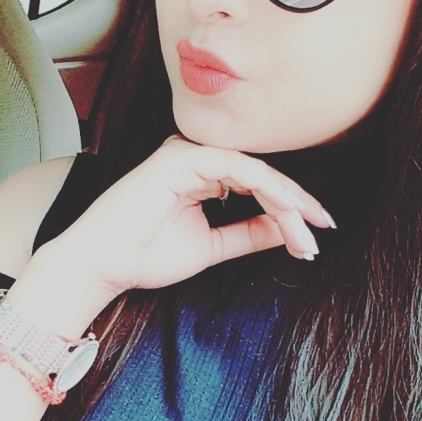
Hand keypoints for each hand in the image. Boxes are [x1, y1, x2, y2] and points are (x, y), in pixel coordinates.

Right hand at [7, 137, 333, 336]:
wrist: (102, 265)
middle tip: (319, 232)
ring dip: (285, 201)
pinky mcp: (181, 158)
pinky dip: (265, 187)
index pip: (257, 183)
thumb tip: (286, 229)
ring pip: (254, 170)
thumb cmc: (145, 255)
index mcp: (201, 174)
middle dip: (295, 206)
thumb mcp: (212, 246)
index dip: (289, 207)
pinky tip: (287, 209)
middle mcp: (196, 159)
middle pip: (261, 176)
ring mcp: (187, 155)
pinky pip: (236, 167)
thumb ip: (247, 233)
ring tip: (307, 230)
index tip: (314, 236)